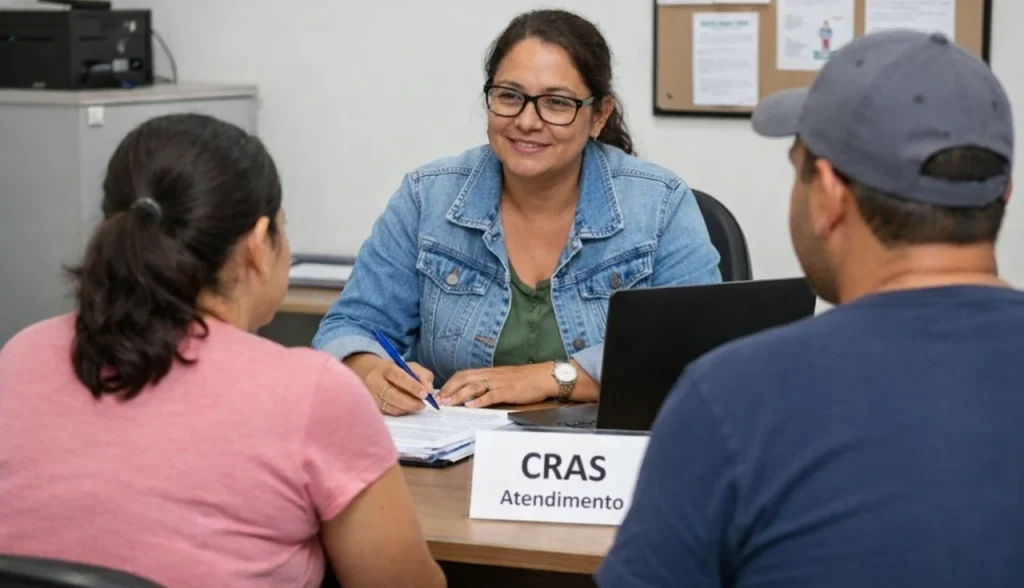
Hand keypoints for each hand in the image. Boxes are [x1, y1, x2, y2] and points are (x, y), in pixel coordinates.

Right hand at [346, 354, 433, 415]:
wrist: (365, 372)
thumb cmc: (393, 371)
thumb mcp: (408, 366)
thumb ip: (422, 375)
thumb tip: (429, 390)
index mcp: (384, 368)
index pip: (398, 376)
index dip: (412, 385)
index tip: (425, 394)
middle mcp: (374, 381)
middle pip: (391, 394)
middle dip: (409, 401)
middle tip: (422, 404)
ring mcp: (370, 395)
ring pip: (388, 406)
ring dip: (405, 408)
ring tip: (417, 407)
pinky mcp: (370, 406)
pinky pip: (386, 412)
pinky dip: (399, 412)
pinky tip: (406, 409)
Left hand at [437, 364, 557, 408]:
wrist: (544, 376)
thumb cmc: (525, 379)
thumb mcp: (503, 378)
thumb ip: (488, 384)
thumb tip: (472, 393)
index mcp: (488, 372)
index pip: (464, 374)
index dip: (450, 383)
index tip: (440, 393)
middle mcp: (491, 375)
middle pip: (464, 379)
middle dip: (449, 389)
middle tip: (438, 400)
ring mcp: (499, 383)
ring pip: (474, 387)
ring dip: (459, 395)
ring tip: (448, 403)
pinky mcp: (508, 391)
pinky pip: (491, 395)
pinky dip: (480, 401)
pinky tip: (471, 406)